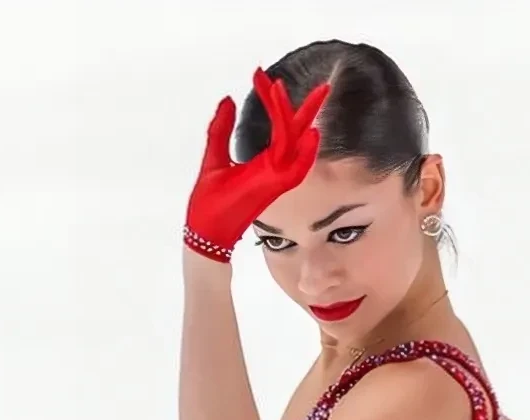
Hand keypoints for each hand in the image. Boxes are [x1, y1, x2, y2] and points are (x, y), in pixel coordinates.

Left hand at [183, 68, 329, 262]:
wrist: (204, 233)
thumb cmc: (209, 204)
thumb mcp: (214, 157)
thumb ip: (221, 129)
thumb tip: (228, 100)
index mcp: (263, 163)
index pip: (280, 129)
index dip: (274, 102)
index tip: (263, 76)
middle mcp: (274, 170)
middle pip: (298, 135)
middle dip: (309, 110)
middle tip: (324, 86)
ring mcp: (275, 179)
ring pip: (292, 143)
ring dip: (295, 119)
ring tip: (291, 91)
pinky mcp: (271, 188)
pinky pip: (293, 167)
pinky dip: (304, 152)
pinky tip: (311, 132)